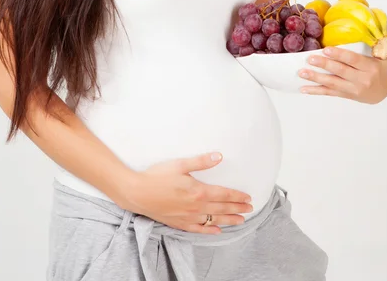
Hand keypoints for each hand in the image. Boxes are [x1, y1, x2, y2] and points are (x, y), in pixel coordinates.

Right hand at [125, 152, 253, 233]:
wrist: (137, 193)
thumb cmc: (157, 176)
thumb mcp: (180, 164)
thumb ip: (201, 161)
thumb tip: (219, 156)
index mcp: (198, 191)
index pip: (224, 194)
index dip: (237, 196)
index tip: (248, 197)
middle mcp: (196, 207)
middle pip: (222, 208)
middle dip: (237, 208)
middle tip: (250, 209)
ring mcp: (188, 217)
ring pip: (213, 220)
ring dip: (228, 220)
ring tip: (240, 220)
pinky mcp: (179, 223)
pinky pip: (199, 229)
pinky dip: (210, 230)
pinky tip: (217, 231)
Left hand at [298, 29, 386, 103]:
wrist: (382, 94)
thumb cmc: (383, 72)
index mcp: (370, 68)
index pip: (353, 60)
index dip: (340, 55)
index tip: (326, 50)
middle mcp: (361, 80)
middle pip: (340, 71)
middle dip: (324, 65)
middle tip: (309, 59)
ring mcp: (352, 89)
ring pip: (332, 83)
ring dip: (315, 78)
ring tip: (302, 72)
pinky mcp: (345, 95)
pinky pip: (328, 93)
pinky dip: (315, 91)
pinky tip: (303, 88)